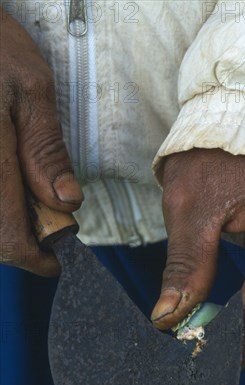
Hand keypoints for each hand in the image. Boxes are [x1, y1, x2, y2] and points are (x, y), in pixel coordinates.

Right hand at [0, 10, 82, 275]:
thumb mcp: (30, 88)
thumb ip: (46, 150)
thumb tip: (67, 203)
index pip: (6, 235)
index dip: (31, 260)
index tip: (51, 264)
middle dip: (20, 240)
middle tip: (46, 222)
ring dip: (4, 223)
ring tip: (27, 199)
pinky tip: (6, 184)